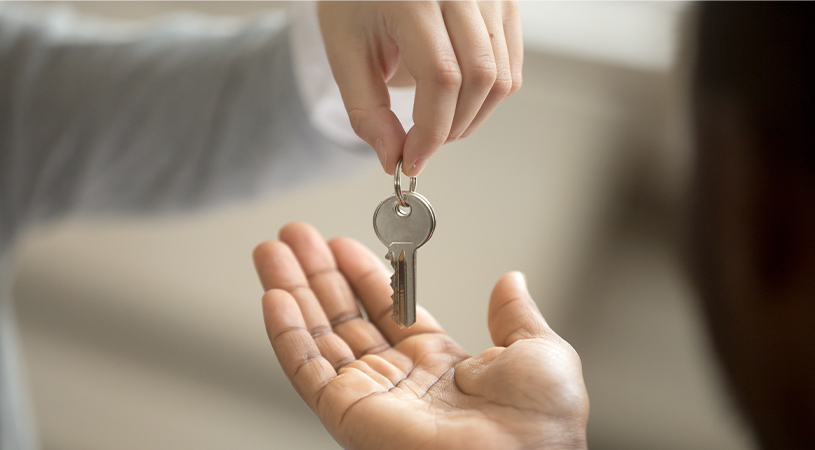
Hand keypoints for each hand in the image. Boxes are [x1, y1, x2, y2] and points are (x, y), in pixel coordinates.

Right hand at [253, 223, 587, 449]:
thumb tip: (510, 280)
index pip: (389, 310)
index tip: (341, 244)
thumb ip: (515, 315)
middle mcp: (399, 380)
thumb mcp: (539, 354)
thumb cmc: (537, 429)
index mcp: (441, 365)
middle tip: (294, 236)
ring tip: (271, 252)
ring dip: (292, 292)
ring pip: (319, 335)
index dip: (363, 275)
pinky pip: (307, 369)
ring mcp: (369, 396)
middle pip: (345, 316)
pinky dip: (286, 333)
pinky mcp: (347, 414)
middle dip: (318, 274)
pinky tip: (272, 297)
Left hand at [318, 1, 522, 175]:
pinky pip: (511, 66)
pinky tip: (456, 101)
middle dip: (452, 127)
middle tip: (423, 144)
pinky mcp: (505, 3)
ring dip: (472, 117)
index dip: (431, 129)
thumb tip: (392, 159)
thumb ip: (367, 111)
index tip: (411, 159)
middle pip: (479, 79)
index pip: (442, 77)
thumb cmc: (357, 6)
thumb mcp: (346, 56)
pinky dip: (487, 97)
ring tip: (439, 123)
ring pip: (501, 78)